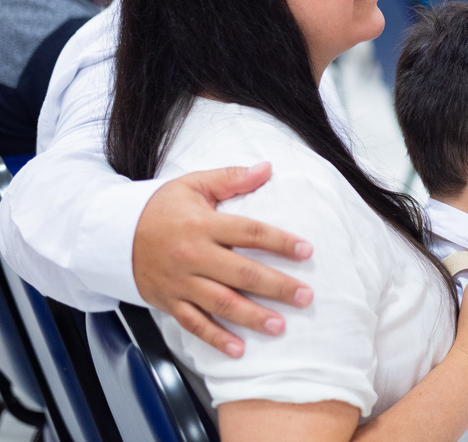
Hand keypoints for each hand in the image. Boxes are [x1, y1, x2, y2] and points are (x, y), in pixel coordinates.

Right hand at [132, 162, 313, 357]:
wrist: (111, 233)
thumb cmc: (159, 208)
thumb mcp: (193, 185)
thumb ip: (231, 177)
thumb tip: (267, 168)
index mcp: (203, 224)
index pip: (249, 232)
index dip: (280, 241)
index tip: (306, 250)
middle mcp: (193, 255)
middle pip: (241, 273)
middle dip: (276, 286)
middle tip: (305, 296)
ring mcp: (180, 282)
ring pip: (221, 303)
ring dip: (252, 317)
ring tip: (280, 326)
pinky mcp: (169, 301)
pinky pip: (194, 324)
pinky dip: (216, 339)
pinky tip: (239, 349)